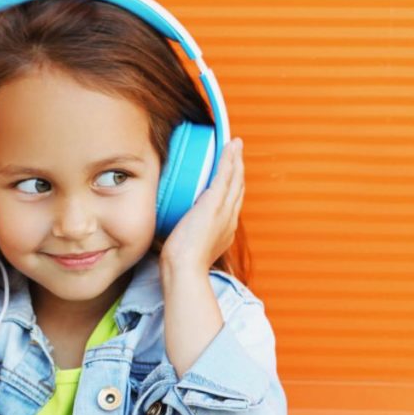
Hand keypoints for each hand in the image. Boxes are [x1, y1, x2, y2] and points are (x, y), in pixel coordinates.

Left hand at [159, 138, 244, 272]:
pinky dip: (229, 158)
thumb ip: (185, 238)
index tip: (231, 176)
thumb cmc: (181, 266)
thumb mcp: (187, 250)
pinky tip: (229, 146)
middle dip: (238, 169)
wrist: (185, 270)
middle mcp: (229, 219)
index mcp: (224, 231)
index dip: (233, 188)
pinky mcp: (215, 202)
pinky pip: (225, 175)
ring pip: (235, 179)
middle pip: (238, 189)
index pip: (231, 204)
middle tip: (237, 152)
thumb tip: (174, 236)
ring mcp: (224, 210)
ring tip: (235, 144)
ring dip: (236, 159)